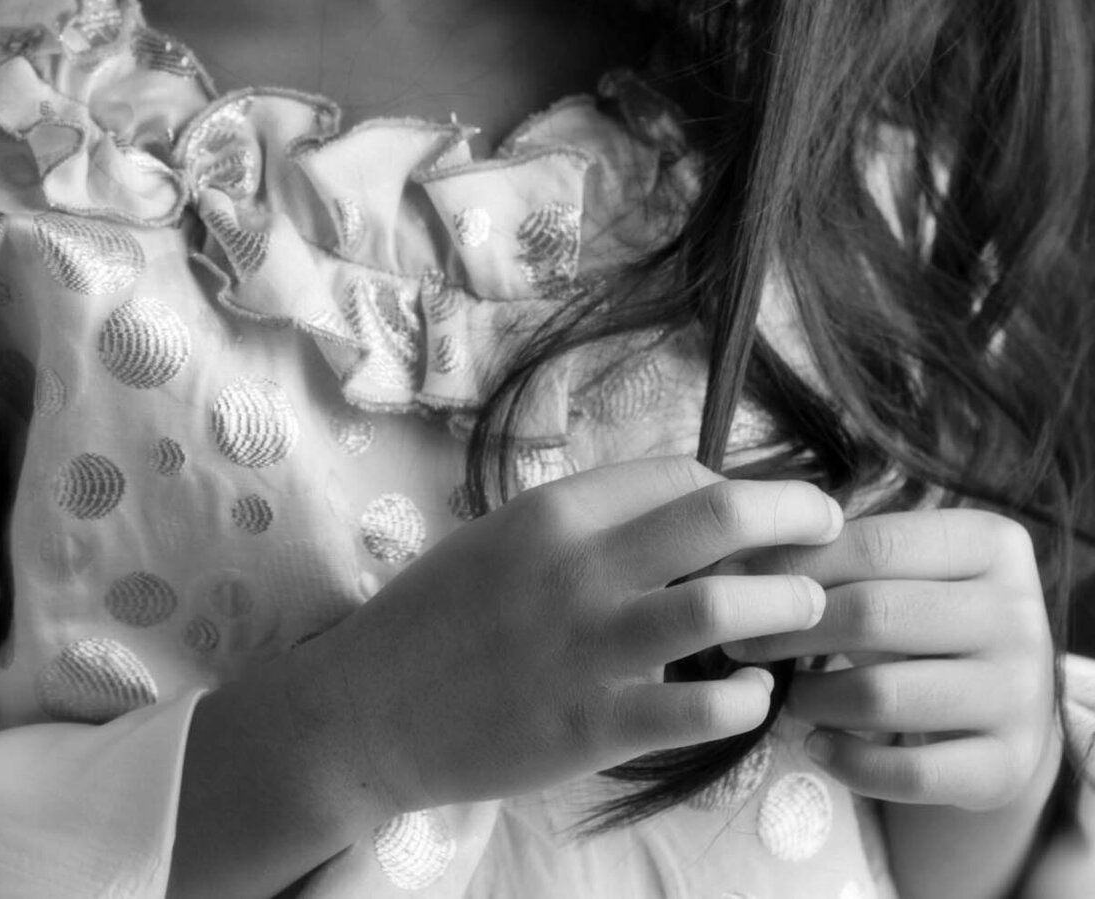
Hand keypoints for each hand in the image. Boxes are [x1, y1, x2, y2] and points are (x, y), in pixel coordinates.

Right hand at [299, 456, 841, 817]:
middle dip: (797, 515)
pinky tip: (756, 694)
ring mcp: (588, 648)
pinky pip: (699, 708)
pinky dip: (747, 698)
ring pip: (724, 607)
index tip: (765, 512)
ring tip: (807, 611)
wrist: (371, 707)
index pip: (682, 473)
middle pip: (721, 517)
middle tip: (829, 529)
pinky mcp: (592, 727)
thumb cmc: (440, 612)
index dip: (739, 488)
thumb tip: (685, 506)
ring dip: (786, 604)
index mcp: (558, 510)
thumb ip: (590, 521)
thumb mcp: (507, 535)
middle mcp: (579, 567)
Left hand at [724, 508, 1059, 811]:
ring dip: (814, 697)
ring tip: (787, 693)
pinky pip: (909, 773)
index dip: (795, 561)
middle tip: (739, 644)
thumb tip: (732, 556)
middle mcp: (1019, 615)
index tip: (732, 578)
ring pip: (884, 695)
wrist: (1008, 702)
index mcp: (994, 543)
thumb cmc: (929, 611)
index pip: (876, 544)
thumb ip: (838, 551)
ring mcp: (1022, 695)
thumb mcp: (906, 566)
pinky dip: (848, 761)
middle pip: (873, 614)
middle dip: (791, 630)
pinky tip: (817, 744)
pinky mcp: (1010, 767)